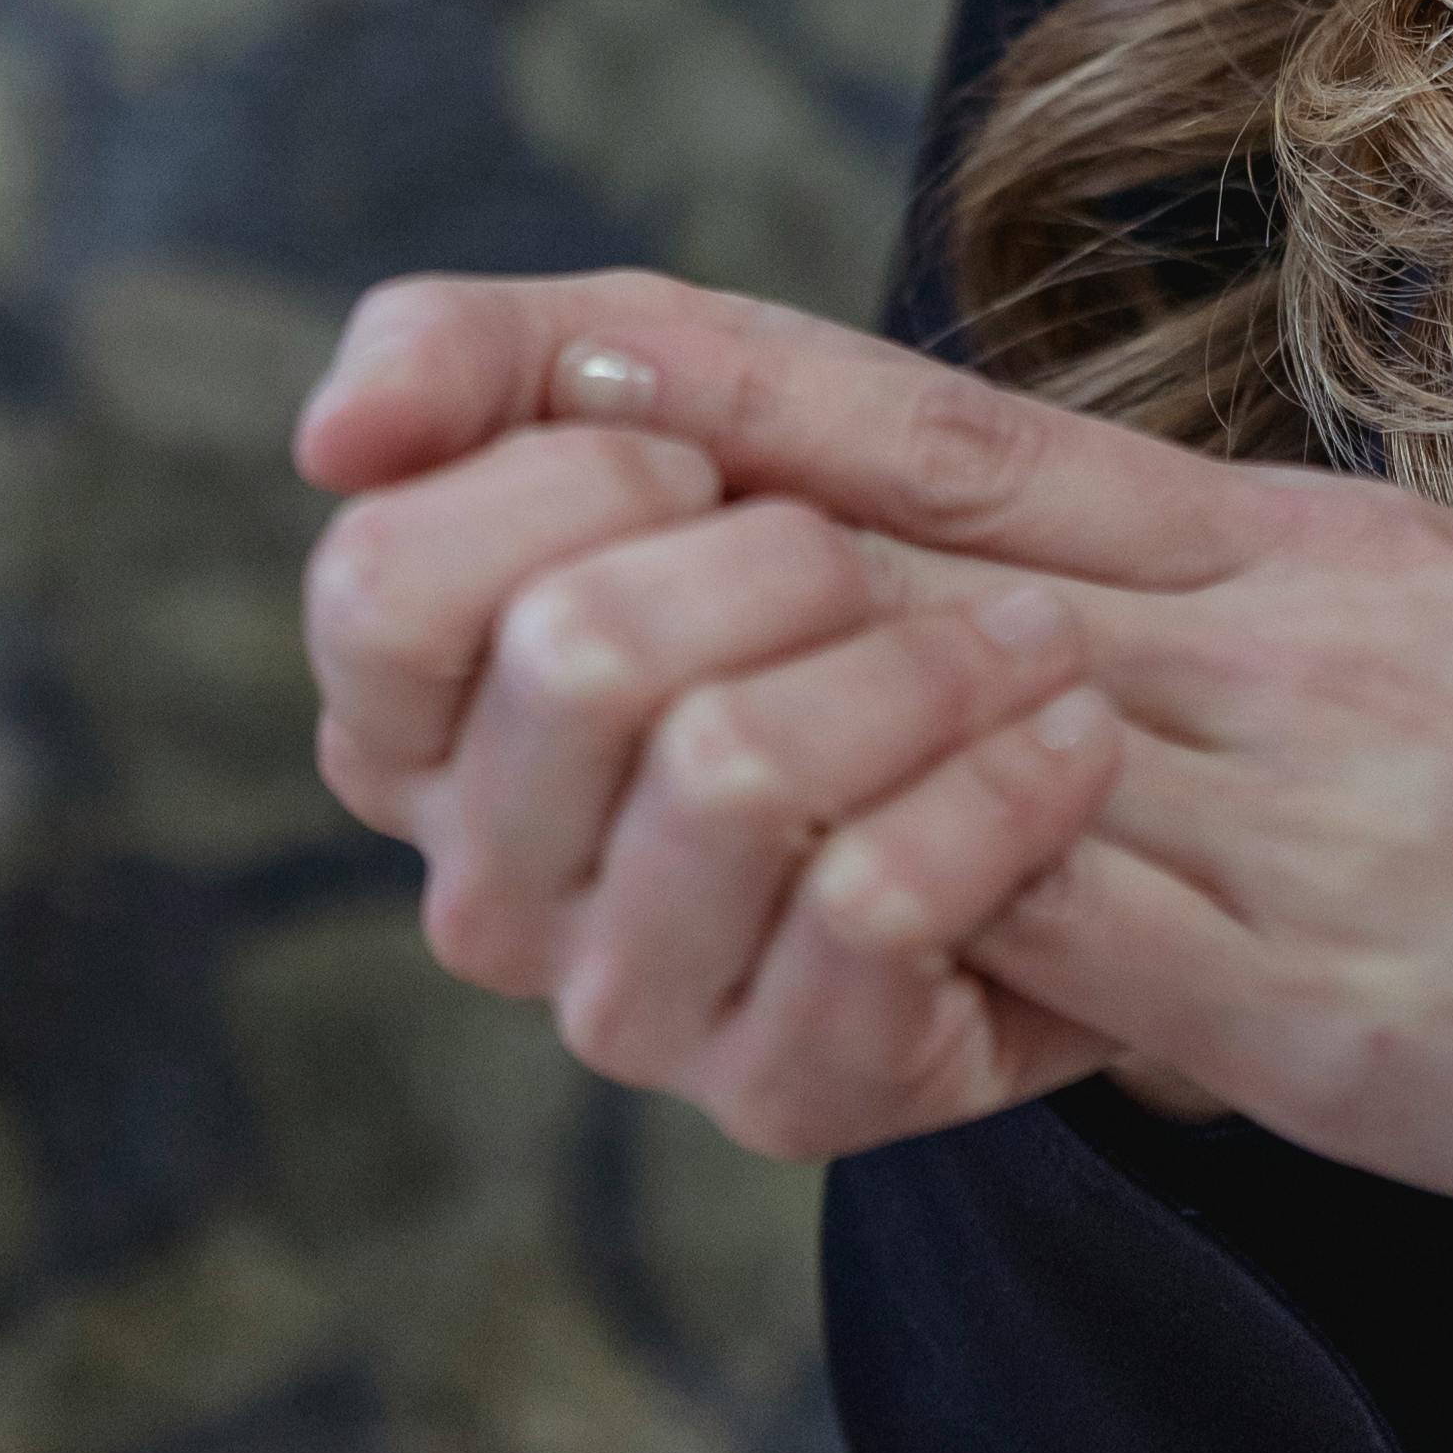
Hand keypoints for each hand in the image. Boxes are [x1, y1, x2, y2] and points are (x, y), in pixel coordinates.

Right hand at [296, 273, 1129, 1158]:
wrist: (1121, 706)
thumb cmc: (845, 517)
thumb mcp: (682, 380)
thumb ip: (481, 359)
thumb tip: (331, 433)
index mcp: (413, 723)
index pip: (382, 581)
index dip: (575, 471)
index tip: (697, 462)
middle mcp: (483, 891)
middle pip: (575, 655)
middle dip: (778, 552)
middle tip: (872, 559)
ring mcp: (622, 1008)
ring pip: (730, 772)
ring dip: (924, 663)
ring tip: (1022, 643)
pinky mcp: (782, 1093)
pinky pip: (872, 905)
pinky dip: (1005, 784)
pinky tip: (1061, 743)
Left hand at [302, 269, 1452, 1300]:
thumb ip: (1258, 640)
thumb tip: (1074, 661)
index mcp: (1293, 543)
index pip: (948, 423)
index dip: (715, 371)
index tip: (519, 327)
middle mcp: (1264, 632)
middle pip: (892, 536)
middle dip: (641, 506)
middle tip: (421, 447)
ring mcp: (1290, 811)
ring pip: (940, 728)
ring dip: (735, 733)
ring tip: (546, 704)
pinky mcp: (1330, 1001)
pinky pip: (1071, 948)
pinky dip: (920, 930)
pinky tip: (802, 930)